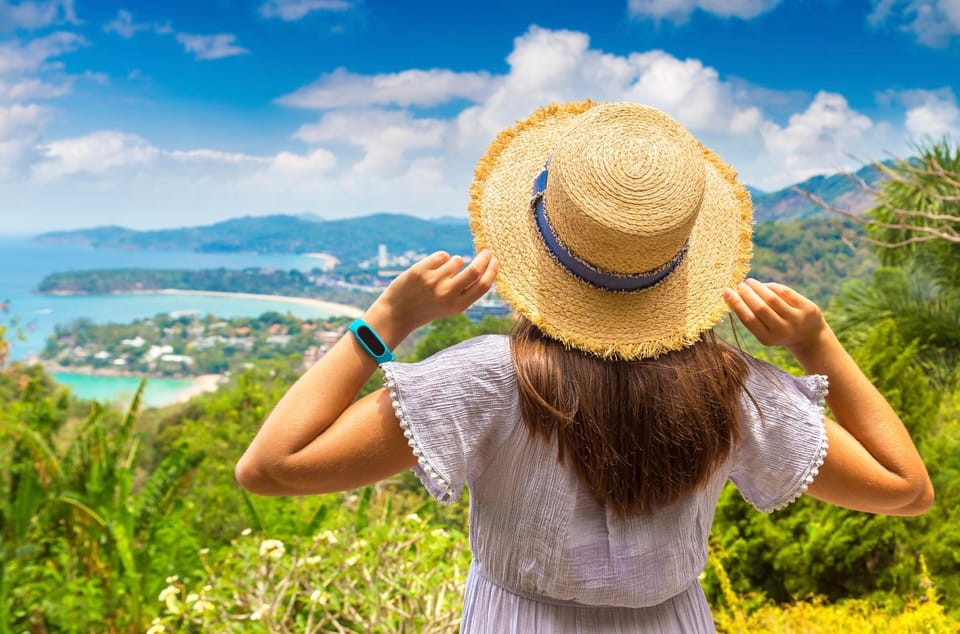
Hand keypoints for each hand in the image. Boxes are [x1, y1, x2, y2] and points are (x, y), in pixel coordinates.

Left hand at [368, 250, 498, 334]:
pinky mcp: (421, 270)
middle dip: (484, 258)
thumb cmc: (427, 308)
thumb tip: (484, 268)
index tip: (495, 261)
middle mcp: (447, 293)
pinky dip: (441, 259)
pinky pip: (442, 255)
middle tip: (486, 252)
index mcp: (457, 306)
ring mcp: (433, 281)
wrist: (396, 314)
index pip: (483, 285)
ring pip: (457, 260)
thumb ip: (465, 292)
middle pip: (474, 270)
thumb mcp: (450, 307)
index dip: (492, 271)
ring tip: (441, 273)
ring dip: (455, 262)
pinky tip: (430, 270)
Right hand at [723, 279, 827, 354]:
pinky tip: (764, 285)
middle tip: (739, 285)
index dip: (736, 304)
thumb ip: (752, 317)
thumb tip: (732, 294)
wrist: (809, 337)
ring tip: (749, 282)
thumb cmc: (778, 331)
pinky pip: (785, 292)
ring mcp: (796, 319)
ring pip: (772, 298)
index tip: (727, 292)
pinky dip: (772, 287)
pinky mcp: (806, 308)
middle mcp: (783, 330)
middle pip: (760, 308)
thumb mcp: (765, 332)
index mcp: (768, 339)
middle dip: (747, 294)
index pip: (749, 319)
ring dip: (757, 287)